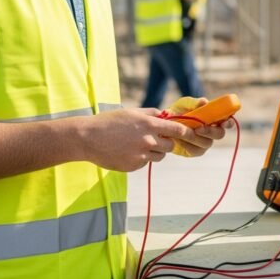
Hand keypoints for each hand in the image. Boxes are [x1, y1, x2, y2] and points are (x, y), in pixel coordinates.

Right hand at [78, 108, 212, 172]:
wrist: (87, 138)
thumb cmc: (109, 122)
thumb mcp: (132, 113)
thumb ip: (152, 114)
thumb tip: (166, 115)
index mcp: (149, 125)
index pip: (178, 130)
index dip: (187, 133)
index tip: (192, 134)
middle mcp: (148, 140)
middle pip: (170, 145)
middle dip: (167, 142)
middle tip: (155, 138)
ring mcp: (141, 155)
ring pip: (159, 155)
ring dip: (155, 151)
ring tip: (137, 144)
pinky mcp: (133, 166)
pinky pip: (145, 163)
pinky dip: (141, 158)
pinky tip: (127, 152)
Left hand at [165, 96, 226, 156]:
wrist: (165, 123)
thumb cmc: (180, 111)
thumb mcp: (185, 104)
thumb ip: (194, 103)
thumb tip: (204, 103)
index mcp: (215, 119)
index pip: (227, 121)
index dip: (228, 122)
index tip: (223, 122)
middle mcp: (213, 132)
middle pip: (220, 134)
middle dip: (210, 132)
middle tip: (198, 128)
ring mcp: (205, 142)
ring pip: (207, 143)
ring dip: (195, 138)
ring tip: (183, 131)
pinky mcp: (195, 151)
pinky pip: (195, 150)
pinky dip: (187, 145)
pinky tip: (179, 139)